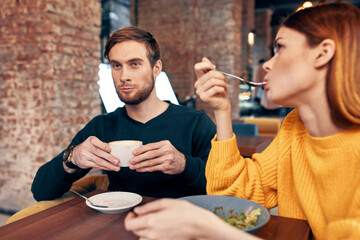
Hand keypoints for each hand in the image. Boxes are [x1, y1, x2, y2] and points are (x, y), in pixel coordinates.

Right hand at [66, 136, 119, 171]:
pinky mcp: (84, 163)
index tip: (110, 149)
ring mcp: (84, 155)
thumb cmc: (89, 147)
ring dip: (109, 165)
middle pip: (99, 153)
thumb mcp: (94, 142)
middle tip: (117, 161)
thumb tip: (114, 151)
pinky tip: (111, 168)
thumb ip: (102, 145)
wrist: (75, 154)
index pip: (96, 142)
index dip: (103, 146)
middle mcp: (86, 147)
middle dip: (109, 158)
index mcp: (90, 140)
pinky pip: (96, 166)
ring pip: (98, 161)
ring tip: (117, 168)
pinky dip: (105, 168)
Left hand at [125, 199, 259, 239]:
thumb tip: (137, 210)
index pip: (129, 225)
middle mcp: (153, 234)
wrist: (200, 225)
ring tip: (152, 221)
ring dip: (143, 230)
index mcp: (151, 222)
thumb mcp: (167, 203)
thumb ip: (149, 207)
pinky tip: (159, 228)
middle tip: (144, 215)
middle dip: (136, 223)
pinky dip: (151, 235)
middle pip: (135, 232)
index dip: (129, 219)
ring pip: (142, 238)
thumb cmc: (186, 212)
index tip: (134, 213)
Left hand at [129, 140, 184, 174]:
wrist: (182, 162)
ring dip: (140, 165)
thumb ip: (154, 148)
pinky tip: (140, 169)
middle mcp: (166, 150)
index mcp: (164, 144)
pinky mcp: (166, 167)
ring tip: (133, 166)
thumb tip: (139, 151)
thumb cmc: (170, 154)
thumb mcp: (164, 147)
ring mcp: (167, 159)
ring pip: (150, 162)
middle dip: (139, 158)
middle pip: (149, 155)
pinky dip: (145, 169)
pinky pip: (153, 168)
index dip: (141, 149)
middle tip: (131, 161)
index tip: (133, 152)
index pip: (150, 146)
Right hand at [194, 57, 230, 112]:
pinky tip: (223, 92)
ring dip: (223, 83)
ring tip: (225, 87)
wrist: (223, 105)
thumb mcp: (217, 78)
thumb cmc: (221, 91)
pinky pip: (215, 88)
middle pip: (209, 74)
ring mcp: (199, 92)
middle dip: (221, 76)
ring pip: (213, 81)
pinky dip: (222, 89)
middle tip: (225, 81)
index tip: (214, 67)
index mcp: (199, 79)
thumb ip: (210, 70)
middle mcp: (197, 85)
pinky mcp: (204, 97)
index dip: (206, 65)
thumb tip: (204, 58)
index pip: (197, 67)